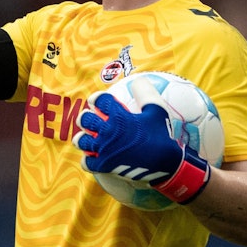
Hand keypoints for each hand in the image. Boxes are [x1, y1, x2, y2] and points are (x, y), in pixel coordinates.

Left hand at [76, 77, 210, 203]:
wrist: (164, 162)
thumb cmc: (160, 135)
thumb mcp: (156, 110)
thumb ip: (146, 93)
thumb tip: (138, 80)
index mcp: (118, 116)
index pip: (100, 100)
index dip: (96, 99)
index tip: (96, 101)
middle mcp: (108, 131)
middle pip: (85, 119)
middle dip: (85, 117)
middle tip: (89, 119)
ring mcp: (104, 149)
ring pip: (81, 141)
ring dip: (81, 138)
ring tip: (84, 138)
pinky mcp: (104, 165)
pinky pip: (87, 162)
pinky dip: (88, 160)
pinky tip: (91, 158)